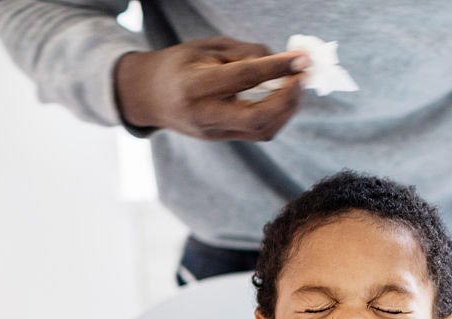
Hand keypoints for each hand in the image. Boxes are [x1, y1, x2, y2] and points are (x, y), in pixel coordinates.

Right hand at [115, 37, 308, 140]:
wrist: (149, 96)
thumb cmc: (179, 64)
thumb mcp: (205, 47)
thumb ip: (242, 52)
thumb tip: (282, 63)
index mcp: (194, 85)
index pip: (243, 78)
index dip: (277, 68)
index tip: (301, 58)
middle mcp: (204, 115)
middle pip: (258, 118)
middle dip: (288, 99)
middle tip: (302, 77)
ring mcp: (214, 133)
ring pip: (263, 130)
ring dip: (288, 108)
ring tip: (296, 85)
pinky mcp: (222, 139)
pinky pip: (259, 132)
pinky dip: (278, 115)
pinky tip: (284, 97)